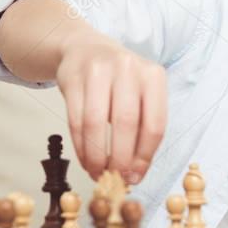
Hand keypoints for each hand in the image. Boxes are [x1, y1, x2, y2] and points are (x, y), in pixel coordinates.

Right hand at [55, 32, 167, 183]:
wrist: (85, 49)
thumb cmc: (119, 81)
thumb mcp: (139, 95)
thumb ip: (141, 130)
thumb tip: (133, 175)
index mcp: (153, 76)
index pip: (155, 124)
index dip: (144, 157)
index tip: (135, 177)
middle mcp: (128, 68)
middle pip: (126, 124)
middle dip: (119, 159)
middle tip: (114, 178)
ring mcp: (98, 70)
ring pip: (96, 123)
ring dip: (96, 155)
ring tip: (97, 172)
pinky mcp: (72, 77)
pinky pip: (75, 120)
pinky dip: (80, 146)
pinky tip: (85, 159)